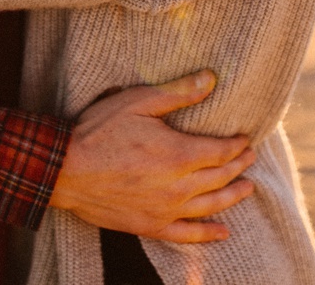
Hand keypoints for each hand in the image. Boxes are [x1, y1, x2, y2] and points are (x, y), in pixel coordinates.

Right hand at [48, 70, 257, 243]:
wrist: (65, 171)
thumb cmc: (99, 131)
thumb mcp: (139, 101)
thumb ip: (178, 93)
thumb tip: (211, 79)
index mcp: (179, 154)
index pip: (222, 151)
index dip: (237, 145)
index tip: (245, 138)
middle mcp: (179, 186)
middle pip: (221, 177)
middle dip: (239, 166)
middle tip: (250, 157)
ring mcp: (165, 210)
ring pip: (211, 205)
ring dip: (233, 196)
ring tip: (247, 187)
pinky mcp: (150, 226)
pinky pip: (187, 235)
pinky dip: (208, 234)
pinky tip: (223, 232)